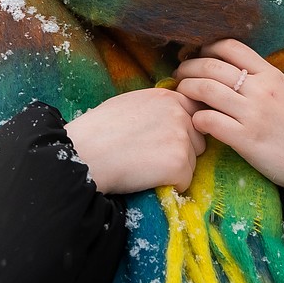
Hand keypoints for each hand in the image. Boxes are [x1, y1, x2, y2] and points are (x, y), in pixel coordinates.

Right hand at [66, 88, 205, 194]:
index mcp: (168, 97)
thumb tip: (176, 114)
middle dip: (181, 150)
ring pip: (192, 162)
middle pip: (198, 140)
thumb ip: (159, 107)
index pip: (195, 114)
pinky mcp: (179, 164)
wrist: (86, 153)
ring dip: (175, 169)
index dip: (181, 130)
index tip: (163, 140)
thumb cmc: (99, 130)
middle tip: (150, 155)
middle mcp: (180, 113)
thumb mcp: (131, 103)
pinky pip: (185, 182)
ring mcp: (181, 138)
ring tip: (144, 165)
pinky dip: (169, 186)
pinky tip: (145, 178)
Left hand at [173, 39, 283, 212]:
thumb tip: (227, 67)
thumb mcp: (283, 92)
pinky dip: (196, 118)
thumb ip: (259, 78)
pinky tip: (196, 121)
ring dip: (187, 89)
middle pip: (212, 66)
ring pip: (206, 89)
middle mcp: (261, 90)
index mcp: (270, 75)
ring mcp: (253, 114)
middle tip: (179, 74)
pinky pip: (209, 121)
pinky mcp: (246, 139)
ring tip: (182, 93)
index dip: (206, 48)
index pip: (230, 47)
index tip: (196, 56)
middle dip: (188, 67)